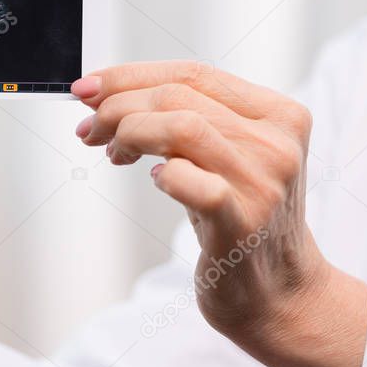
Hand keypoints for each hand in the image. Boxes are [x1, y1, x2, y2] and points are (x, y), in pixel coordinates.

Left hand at [72, 61, 366, 366]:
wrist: (279, 293)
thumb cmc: (239, 219)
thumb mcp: (223, 159)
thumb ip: (184, 121)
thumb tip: (105, 95)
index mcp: (278, 114)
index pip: (192, 73)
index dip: (130, 76)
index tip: (86, 88)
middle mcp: (277, 143)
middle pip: (178, 97)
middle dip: (117, 106)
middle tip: (89, 130)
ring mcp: (264, 183)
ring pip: (181, 127)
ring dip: (128, 133)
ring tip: (113, 153)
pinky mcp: (243, 223)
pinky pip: (190, 181)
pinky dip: (163, 174)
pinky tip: (156, 181)